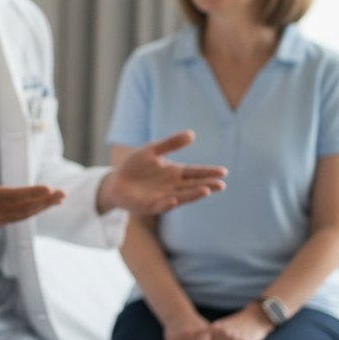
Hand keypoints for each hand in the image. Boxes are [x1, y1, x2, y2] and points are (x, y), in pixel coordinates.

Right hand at [0, 141, 64, 230]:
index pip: (14, 196)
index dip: (32, 193)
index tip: (48, 188)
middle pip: (23, 208)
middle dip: (44, 202)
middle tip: (63, 195)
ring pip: (21, 215)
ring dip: (40, 207)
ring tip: (58, 200)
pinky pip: (16, 218)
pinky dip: (30, 212)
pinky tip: (40, 206)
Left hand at [98, 131, 226, 214]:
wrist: (115, 181)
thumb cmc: (135, 165)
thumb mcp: (152, 150)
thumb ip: (171, 143)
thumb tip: (192, 134)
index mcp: (175, 172)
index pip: (196, 172)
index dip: (209, 172)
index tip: (223, 171)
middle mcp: (173, 186)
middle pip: (193, 186)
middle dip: (207, 185)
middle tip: (221, 185)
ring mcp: (163, 197)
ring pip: (182, 197)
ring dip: (193, 195)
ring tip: (205, 190)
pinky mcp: (150, 206)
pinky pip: (161, 206)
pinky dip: (167, 204)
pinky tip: (174, 200)